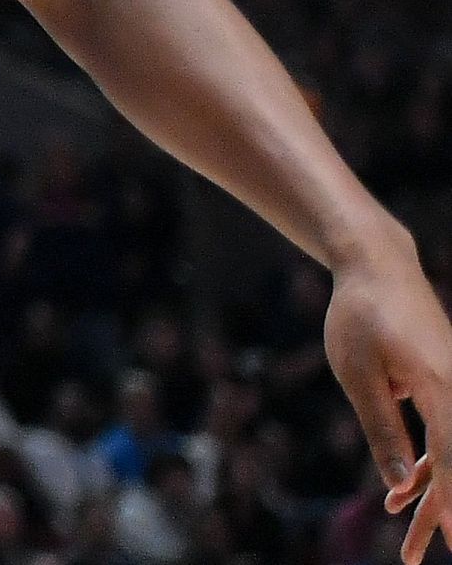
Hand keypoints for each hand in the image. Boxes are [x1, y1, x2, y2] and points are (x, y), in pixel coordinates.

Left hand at [328, 225, 451, 561]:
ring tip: (415, 547)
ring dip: (434, 499)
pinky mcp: (446, 389)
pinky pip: (446, 439)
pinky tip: (404, 497)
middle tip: (428, 557)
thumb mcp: (357, 373)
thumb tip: (400, 486)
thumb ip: (382, 429)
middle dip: (444, 514)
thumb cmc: (361, 314)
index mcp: (441, 387)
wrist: (377, 265)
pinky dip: (430, 469)